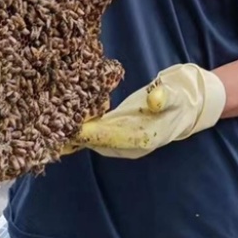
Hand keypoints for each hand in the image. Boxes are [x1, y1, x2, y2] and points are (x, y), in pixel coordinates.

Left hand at [63, 64, 225, 159]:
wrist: (188, 106)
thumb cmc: (182, 98)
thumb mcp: (177, 95)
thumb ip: (165, 97)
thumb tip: (154, 99)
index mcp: (146, 136)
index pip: (115, 137)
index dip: (94, 134)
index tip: (74, 129)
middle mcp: (132, 143)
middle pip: (100, 143)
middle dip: (77, 138)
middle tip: (50, 132)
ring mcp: (124, 139)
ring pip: (95, 140)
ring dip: (75, 135)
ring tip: (50, 129)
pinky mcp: (119, 130)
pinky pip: (97, 133)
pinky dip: (81, 130)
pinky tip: (64, 123)